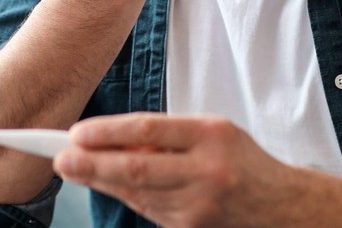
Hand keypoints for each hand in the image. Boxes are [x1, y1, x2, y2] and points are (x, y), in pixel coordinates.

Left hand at [54, 113, 304, 227]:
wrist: (281, 207)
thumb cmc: (240, 159)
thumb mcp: (211, 132)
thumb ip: (166, 136)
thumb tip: (112, 141)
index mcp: (212, 135)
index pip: (148, 129)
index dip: (108, 132)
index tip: (78, 133)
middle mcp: (206, 171)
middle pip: (137, 168)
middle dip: (92, 164)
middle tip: (60, 158)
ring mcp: (199, 206)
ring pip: (137, 193)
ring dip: (101, 181)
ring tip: (74, 167)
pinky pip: (149, 211)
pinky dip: (126, 196)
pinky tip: (108, 184)